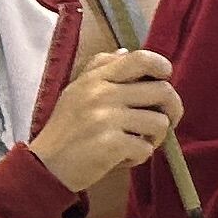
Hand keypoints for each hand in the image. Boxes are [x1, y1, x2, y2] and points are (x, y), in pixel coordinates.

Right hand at [29, 46, 185, 195]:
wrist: (44, 165)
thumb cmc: (66, 129)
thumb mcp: (76, 90)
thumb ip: (100, 68)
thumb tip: (126, 51)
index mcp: (96, 78)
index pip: (141, 59)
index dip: (162, 67)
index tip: (164, 80)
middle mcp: (102, 94)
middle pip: (163, 91)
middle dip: (172, 110)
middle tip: (164, 122)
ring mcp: (107, 119)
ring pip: (159, 123)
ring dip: (154, 138)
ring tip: (136, 143)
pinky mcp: (111, 144)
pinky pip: (146, 148)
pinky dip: (138, 157)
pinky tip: (121, 158)